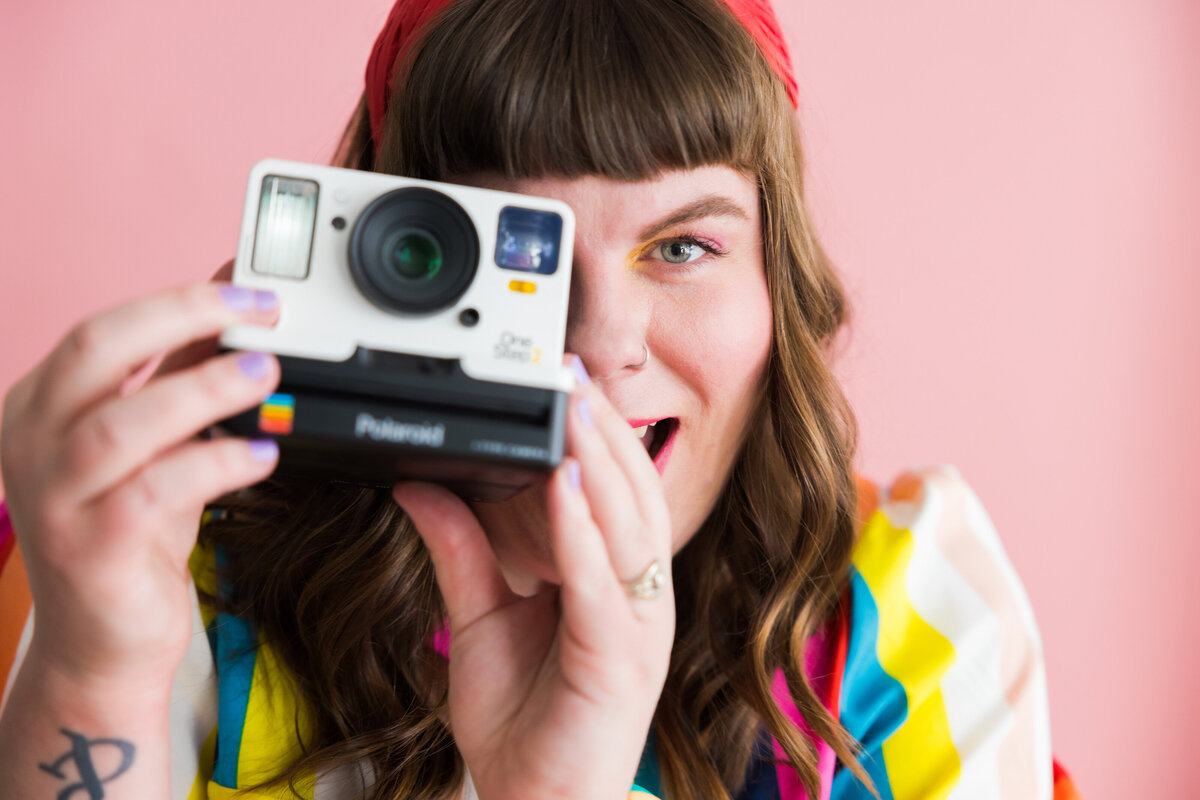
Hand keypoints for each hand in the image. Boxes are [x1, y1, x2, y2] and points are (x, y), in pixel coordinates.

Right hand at [0, 280, 280, 691]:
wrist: (103, 645)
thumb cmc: (129, 535)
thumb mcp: (156, 442)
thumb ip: (182, 372)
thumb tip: (228, 299)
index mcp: (40, 408)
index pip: (100, 331)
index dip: (177, 301)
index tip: (249, 290)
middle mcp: (31, 444)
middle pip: (95, 352)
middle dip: (183, 318)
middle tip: (260, 314)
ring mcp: (52, 499)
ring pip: (120, 423)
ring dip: (203, 391)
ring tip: (266, 375)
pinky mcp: (88, 551)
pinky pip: (152, 493)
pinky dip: (214, 465)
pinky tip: (262, 455)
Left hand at [394, 358, 674, 799]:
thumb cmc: (522, 723)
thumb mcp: (476, 620)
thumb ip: (458, 550)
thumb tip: (420, 486)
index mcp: (612, 583)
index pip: (615, 491)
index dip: (596, 433)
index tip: (565, 378)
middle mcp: (636, 597)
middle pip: (632, 493)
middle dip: (603, 427)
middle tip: (572, 368)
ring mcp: (636, 627)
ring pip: (631, 526)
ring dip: (602, 459)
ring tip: (574, 405)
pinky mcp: (620, 659)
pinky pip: (604, 584)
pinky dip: (585, 531)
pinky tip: (565, 485)